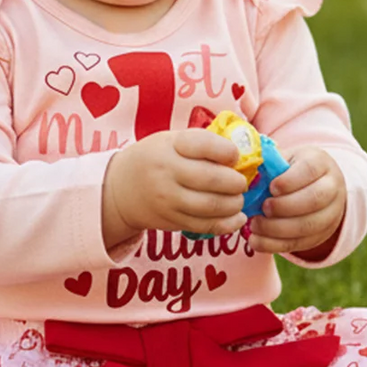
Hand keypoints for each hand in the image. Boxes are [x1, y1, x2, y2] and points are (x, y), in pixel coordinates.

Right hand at [102, 130, 249, 245]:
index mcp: (170, 146)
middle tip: (241, 182)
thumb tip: (245, 153)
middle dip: (236, 182)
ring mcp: (168, 200)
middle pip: (212, 179)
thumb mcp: (171, 141)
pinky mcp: (172, 221)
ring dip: (234, 204)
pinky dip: (227, 224)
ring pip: (211, 205)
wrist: (121, 189)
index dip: (228, 151)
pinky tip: (236, 218)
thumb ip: (202, 144)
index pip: (204, 145)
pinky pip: (205, 226)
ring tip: (238, 199)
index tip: (235, 156)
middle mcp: (167, 173)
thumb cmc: (155, 159)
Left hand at [248, 146, 345, 257]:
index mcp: (320, 163)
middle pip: (314, 199)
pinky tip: (256, 241)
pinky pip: (300, 243)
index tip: (271, 187)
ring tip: (255, 225)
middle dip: (285, 206)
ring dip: (278, 229)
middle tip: (263, 208)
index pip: (309, 170)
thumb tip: (247, 177)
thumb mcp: (284, 160)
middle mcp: (332, 188)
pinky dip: (275, 245)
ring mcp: (331, 214)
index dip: (290, 181)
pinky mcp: (321, 235)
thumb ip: (269, 166)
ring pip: (309, 225)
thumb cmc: (292, 170)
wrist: (316, 185)